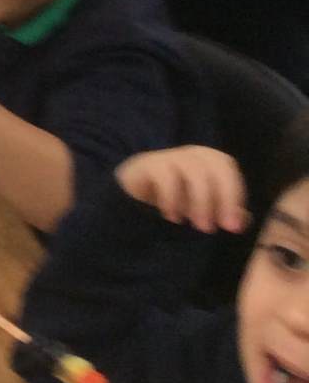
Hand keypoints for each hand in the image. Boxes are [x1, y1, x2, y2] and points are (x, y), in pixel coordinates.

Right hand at [116, 146, 247, 232]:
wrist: (137, 187)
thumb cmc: (178, 195)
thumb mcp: (205, 206)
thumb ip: (225, 211)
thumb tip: (244, 220)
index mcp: (211, 160)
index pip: (229, 171)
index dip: (234, 197)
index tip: (232, 225)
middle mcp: (193, 154)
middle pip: (215, 169)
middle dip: (219, 199)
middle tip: (215, 227)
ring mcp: (171, 156)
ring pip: (194, 172)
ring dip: (199, 202)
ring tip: (195, 225)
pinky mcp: (150, 163)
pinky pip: (165, 176)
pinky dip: (172, 198)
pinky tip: (172, 216)